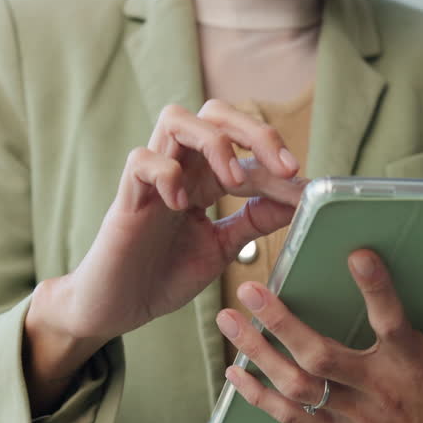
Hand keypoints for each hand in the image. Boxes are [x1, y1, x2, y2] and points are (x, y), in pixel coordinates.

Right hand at [23, 100, 306, 407]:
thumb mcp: (221, 248)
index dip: (278, 160)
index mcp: (204, 179)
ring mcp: (151, 181)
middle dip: (253, 131)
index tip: (306, 186)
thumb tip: (298, 200)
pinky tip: (182, 205)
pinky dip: (166, 174)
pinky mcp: (126, 199)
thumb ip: (253, 222)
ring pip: (175, 119)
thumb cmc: (162, 276)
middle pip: (214, 113)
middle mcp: (180, 170)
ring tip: (232, 181)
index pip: (245, 147)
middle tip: (282, 167)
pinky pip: (140, 160)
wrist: (116, 309)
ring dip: (213, 142)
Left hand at [218, 250, 422, 422]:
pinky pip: (291, 416)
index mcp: (412, 366)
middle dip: (281, 324)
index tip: (356, 254)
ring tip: (228, 320)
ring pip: (296, 385)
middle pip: (320, 357)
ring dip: (258, 354)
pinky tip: (233, 372)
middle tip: (250, 290)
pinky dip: (258, 397)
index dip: (376, 289)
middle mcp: (376, 388)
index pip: (392, 323)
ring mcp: (351, 412)